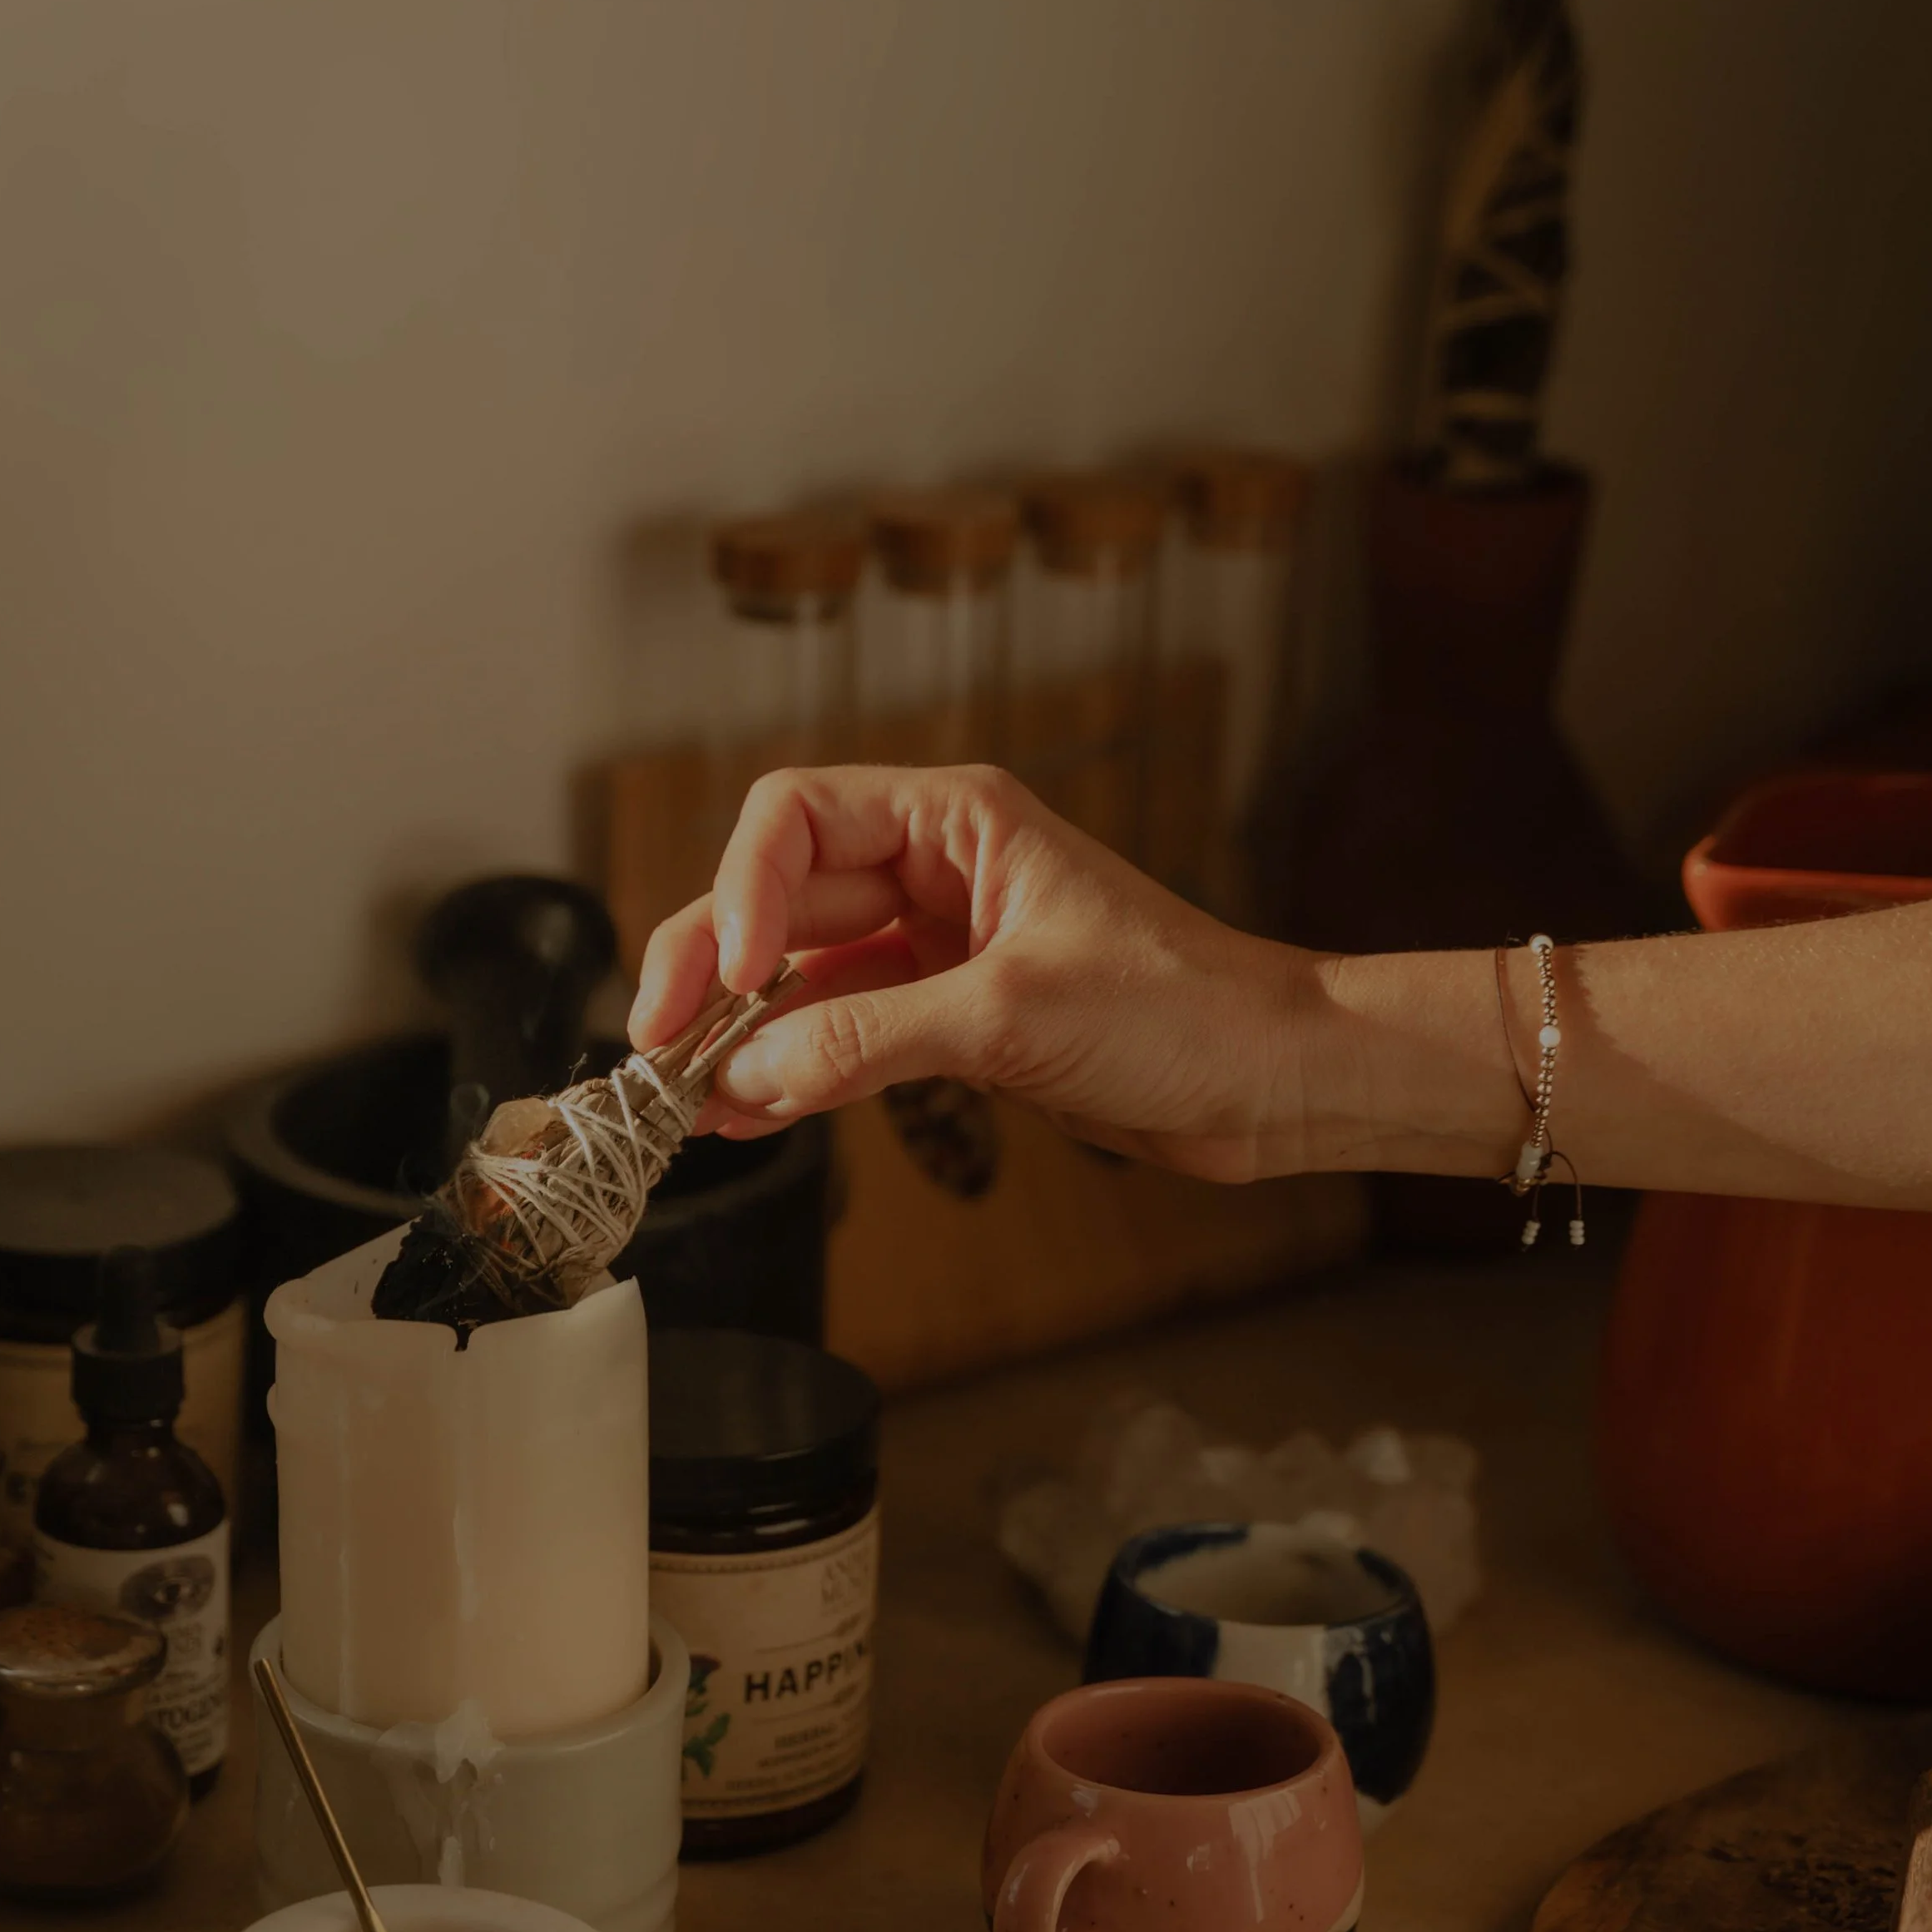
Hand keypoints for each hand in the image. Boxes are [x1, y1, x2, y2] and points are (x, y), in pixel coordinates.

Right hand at [627, 764, 1338, 1182]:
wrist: (1272, 1082)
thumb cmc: (1186, 1012)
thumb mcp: (1012, 1015)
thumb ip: (868, 1039)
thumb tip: (747, 1070)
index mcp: (956, 821)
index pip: (795, 818)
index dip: (742, 891)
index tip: (734, 977)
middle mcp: (935, 871)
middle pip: (777, 897)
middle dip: (713, 968)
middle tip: (659, 1044)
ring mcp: (936, 948)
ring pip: (800, 975)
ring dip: (742, 1032)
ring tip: (689, 1099)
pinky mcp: (950, 1020)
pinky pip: (841, 1035)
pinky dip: (792, 1072)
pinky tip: (749, 1113)